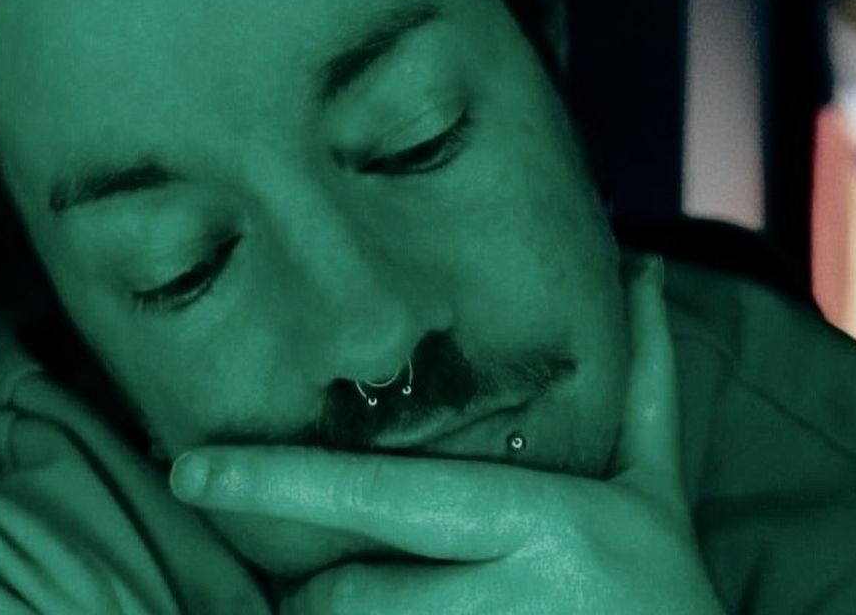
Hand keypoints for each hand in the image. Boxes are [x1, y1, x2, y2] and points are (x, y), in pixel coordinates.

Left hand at [170, 257, 724, 613]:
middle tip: (364, 569)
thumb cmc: (664, 591)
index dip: (275, 483)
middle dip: (330, 581)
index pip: (382, 498)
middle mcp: (516, 597)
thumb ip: (642, 385)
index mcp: (548, 521)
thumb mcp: (654, 494)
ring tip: (413, 601)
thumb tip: (649, 274)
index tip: (191, 470)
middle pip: (345, 591)